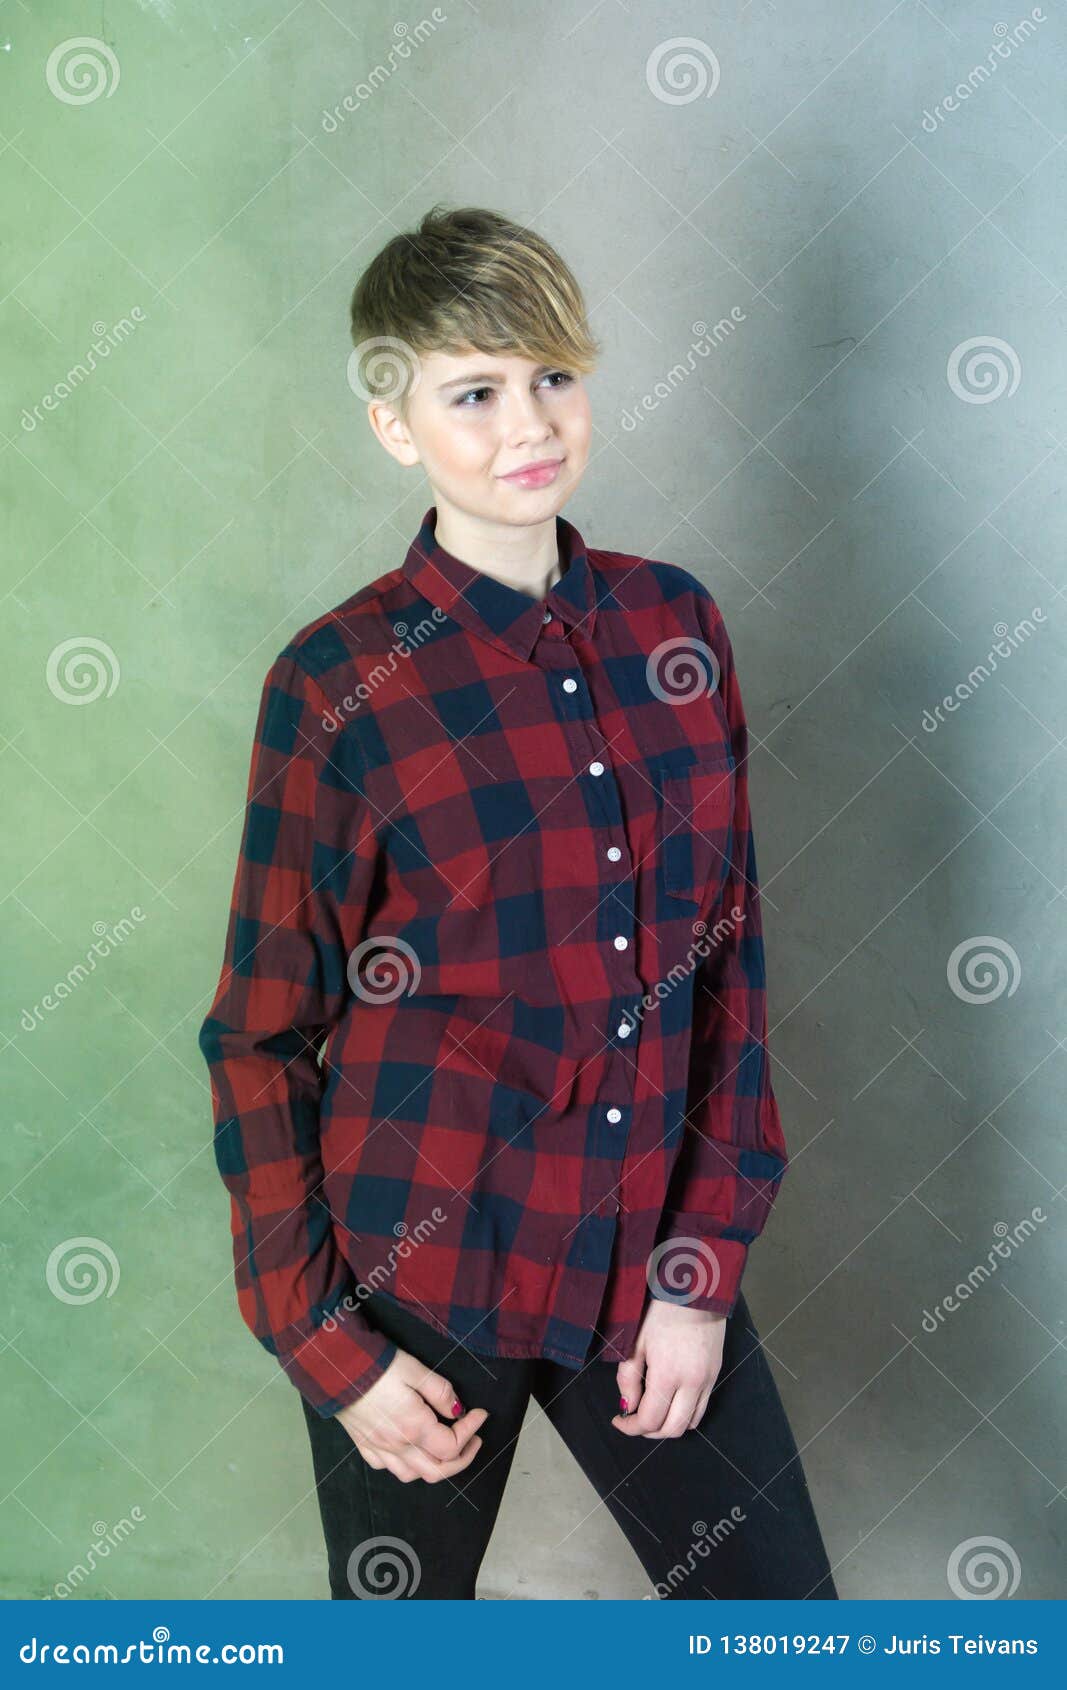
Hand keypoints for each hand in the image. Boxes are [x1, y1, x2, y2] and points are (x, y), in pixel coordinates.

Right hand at [334, 1348, 488, 1482]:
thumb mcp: (416, 1370)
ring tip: (444, 1446)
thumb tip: (458, 1411)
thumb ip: (441, 1393)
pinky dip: (407, 1465)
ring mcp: (379, 1449)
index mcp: (413, 1428)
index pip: (452, 1446)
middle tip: (473, 1439)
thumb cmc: (378, 1365)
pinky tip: (412, 1448)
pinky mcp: (364, 1446)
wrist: (337, 1367)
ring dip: (435, 1466)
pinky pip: (389, 1468)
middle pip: (437, 1471)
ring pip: (413, 1475)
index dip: (471, 1431)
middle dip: (462, 1458)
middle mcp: (397, 1446)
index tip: (480, 1414)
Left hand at [611, 1299, 726, 1437]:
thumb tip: (627, 1407)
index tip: (618, 1420)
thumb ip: (629, 1378)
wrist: (695, 1288)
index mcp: (669, 1374)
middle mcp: (693, 1382)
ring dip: (669, 1426)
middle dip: (649, 1432)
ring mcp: (708, 1379)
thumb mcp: (636, 1341)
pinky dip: (686, 1414)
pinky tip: (671, 1400)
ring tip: (652, 1412)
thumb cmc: (661, 1310)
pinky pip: (702, 1407)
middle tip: (634, 1421)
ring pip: (691, 1423)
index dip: (630, 1427)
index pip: (650, 1420)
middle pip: (672, 1429)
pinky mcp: (716, 1373)